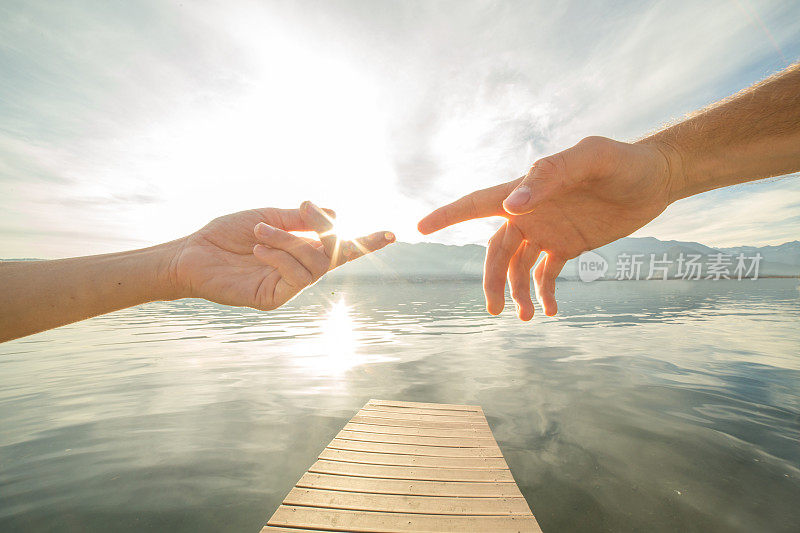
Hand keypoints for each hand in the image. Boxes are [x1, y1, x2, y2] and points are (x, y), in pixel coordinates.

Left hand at [169, 202, 393, 309]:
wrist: (191, 254)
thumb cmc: (226, 235)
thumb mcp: (267, 216)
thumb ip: (300, 219)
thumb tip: (337, 213)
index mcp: (301, 250)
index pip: (340, 248)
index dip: (368, 243)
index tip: (394, 234)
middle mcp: (299, 270)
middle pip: (334, 254)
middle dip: (324, 228)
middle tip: (304, 208)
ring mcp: (287, 286)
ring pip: (315, 264)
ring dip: (290, 240)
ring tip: (260, 229)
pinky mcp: (273, 299)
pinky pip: (295, 277)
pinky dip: (280, 255)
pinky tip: (258, 247)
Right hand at [418, 136, 676, 319]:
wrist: (658, 177)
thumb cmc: (623, 161)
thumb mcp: (592, 159)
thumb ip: (551, 176)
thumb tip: (512, 206)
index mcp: (527, 190)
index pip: (478, 203)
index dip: (447, 216)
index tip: (419, 228)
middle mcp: (530, 212)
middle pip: (497, 251)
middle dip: (492, 281)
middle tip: (495, 310)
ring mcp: (548, 230)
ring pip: (518, 267)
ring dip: (518, 292)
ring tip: (526, 318)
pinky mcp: (568, 245)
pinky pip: (546, 273)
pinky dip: (543, 293)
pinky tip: (549, 311)